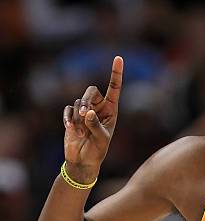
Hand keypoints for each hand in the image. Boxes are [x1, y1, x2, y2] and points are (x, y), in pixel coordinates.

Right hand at [63, 56, 123, 180]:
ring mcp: (85, 111)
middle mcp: (98, 108)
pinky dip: (69, 118)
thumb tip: (88, 112)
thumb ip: (96, 125)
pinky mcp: (72, 116)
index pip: (114, 89)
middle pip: (91, 90)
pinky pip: (68, 109)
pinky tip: (71, 128)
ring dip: (78, 115)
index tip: (118, 57)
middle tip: (85, 115)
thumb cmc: (97, 152)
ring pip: (78, 101)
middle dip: (86, 101)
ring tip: (81, 131)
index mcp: (111, 111)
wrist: (82, 162)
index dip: (116, 73)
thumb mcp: (101, 140)